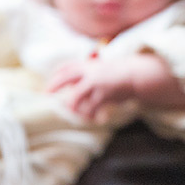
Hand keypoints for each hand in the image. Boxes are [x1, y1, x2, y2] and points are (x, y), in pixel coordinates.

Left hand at [46, 53, 184, 120]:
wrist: (138, 74)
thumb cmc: (122, 73)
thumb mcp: (105, 70)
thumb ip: (92, 76)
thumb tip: (80, 87)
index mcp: (88, 65)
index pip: (66, 67)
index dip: (56, 75)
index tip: (49, 85)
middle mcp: (89, 72)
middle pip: (64, 77)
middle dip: (54, 86)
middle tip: (46, 95)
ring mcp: (95, 83)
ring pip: (75, 98)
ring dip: (73, 108)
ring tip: (77, 114)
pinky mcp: (103, 94)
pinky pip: (91, 108)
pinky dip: (91, 115)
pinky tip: (95, 119)